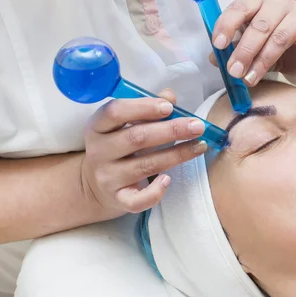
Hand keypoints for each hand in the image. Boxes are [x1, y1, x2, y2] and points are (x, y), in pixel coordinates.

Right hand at [80, 89, 206, 216]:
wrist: (95, 185)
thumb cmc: (119, 147)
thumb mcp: (126, 125)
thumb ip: (147, 109)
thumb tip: (170, 96)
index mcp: (98, 126)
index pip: (115, 112)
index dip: (143, 107)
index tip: (169, 107)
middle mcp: (99, 151)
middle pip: (136, 138)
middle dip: (171, 130)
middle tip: (197, 126)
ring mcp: (107, 177)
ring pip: (145, 165)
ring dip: (177, 155)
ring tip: (199, 146)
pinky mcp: (117, 199)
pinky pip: (137, 200)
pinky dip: (155, 192)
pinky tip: (168, 179)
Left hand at [210, 0, 295, 85]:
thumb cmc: (271, 47)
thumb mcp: (248, 49)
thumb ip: (231, 50)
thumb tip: (214, 58)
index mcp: (257, 0)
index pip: (239, 7)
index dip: (227, 25)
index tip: (218, 45)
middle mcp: (278, 1)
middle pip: (259, 25)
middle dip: (244, 50)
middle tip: (234, 71)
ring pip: (280, 36)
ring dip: (263, 60)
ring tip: (250, 78)